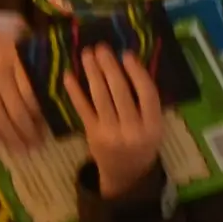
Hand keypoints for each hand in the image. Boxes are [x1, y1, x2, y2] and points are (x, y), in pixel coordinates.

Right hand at [0, 9, 43, 150]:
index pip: (31, 91)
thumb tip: (58, 58)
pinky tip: (3, 144)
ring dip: (14, 138)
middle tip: (41, 143)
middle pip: (18, 111)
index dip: (41, 112)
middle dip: (30, 131)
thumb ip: (35, 42)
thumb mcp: (16, 25)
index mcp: (13, 58)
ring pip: (1, 120)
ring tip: (25, 150)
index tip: (51, 123)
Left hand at [71, 44, 166, 197]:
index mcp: (153, 127)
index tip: (126, 54)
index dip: (137, 73)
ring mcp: (110, 134)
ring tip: (86, 54)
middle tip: (100, 47)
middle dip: (109, 67)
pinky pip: (83, 109)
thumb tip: (129, 62)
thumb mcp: (153, 126)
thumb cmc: (142, 142)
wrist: (126, 174)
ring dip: (92, 73)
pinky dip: (75, 91)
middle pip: (120, 92)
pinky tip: (68, 76)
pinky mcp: (92, 135)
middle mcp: (132, 131)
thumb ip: (146, 102)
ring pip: (100, 98)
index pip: (147, 94)